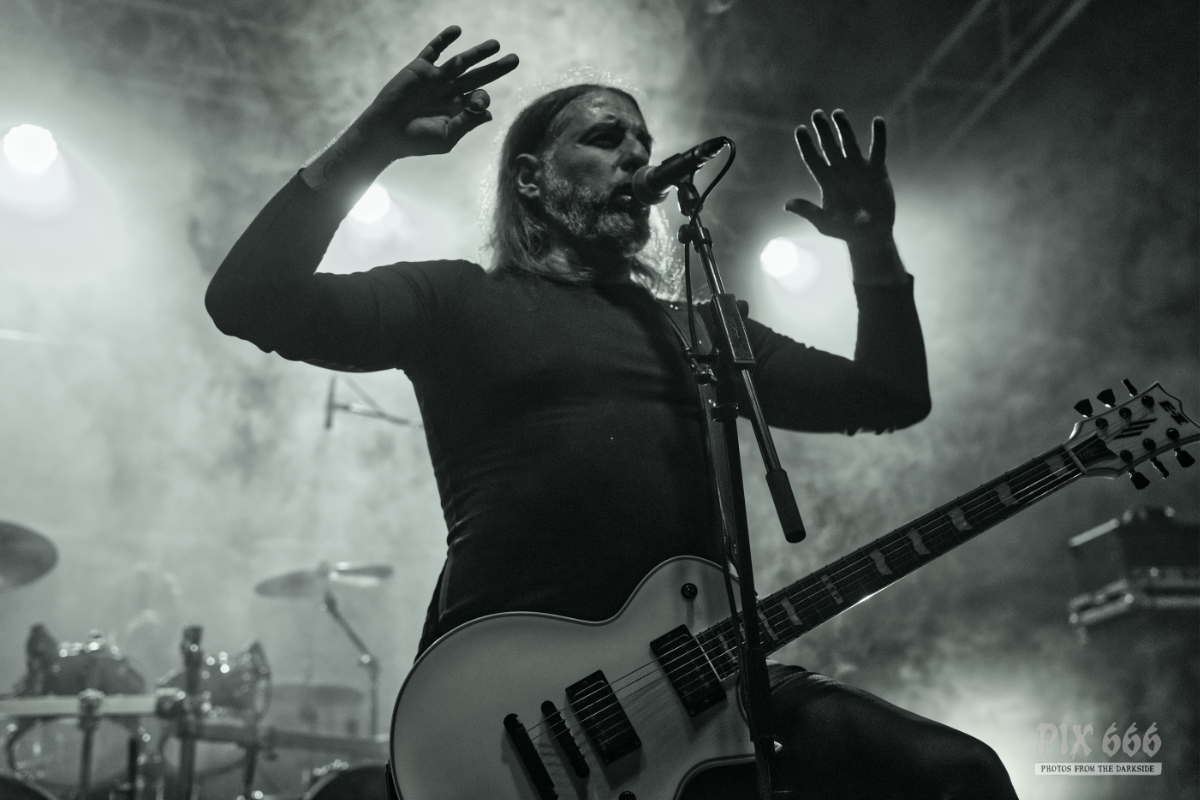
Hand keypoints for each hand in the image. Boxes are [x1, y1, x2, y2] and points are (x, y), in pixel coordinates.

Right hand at [359, 26, 518, 157]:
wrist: (386, 132)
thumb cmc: (416, 141)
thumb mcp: (447, 137)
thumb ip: (467, 124)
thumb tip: (489, 113)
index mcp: (459, 109)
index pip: (480, 97)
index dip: (483, 98)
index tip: (475, 105)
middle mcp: (450, 91)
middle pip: (479, 76)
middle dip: (497, 68)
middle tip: (515, 59)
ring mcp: (436, 79)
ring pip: (461, 61)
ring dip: (478, 52)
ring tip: (496, 45)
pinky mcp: (419, 69)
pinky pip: (434, 50)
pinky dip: (444, 40)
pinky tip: (457, 31)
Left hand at [785, 110, 893, 243]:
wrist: (870, 234)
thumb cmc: (844, 230)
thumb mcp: (824, 223)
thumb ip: (808, 211)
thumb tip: (786, 205)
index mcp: (826, 181)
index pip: (813, 159)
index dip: (806, 145)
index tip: (800, 129)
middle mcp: (840, 171)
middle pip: (829, 146)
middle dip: (822, 130)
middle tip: (816, 113)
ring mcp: (858, 168)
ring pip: (849, 143)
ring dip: (844, 128)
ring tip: (837, 113)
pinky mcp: (877, 170)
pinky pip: (878, 149)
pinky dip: (878, 136)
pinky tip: (877, 121)